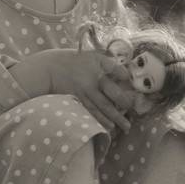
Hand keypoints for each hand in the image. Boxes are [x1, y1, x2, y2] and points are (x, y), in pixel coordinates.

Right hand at [17, 49, 136, 132]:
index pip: (116, 70)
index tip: (132, 82)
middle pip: (113, 92)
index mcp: (98, 65)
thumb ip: (109, 63)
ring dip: (115, 117)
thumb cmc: (77, 61)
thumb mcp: (93, 56)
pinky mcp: (77, 100)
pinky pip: (91, 112)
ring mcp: (85, 92)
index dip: (125, 76)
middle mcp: (93, 80)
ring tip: (125, 126)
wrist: (51, 68)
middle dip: (125, 102)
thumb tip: (127, 75)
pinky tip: (109, 127)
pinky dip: (100, 120)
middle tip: (133, 109)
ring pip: (103, 107)